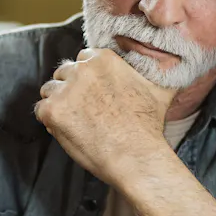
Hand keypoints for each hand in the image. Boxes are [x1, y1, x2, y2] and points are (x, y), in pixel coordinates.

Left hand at [34, 48, 176, 181]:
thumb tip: (175, 59)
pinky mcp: (53, 111)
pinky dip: (51, 122)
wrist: (136, 157)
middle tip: (85, 111)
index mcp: (103, 59)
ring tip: (78, 123)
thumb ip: (163, 70)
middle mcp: (82, 69)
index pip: (83, 59)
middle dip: (70, 90)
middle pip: (63, 73)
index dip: (87, 78)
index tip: (94, 94)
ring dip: (59, 105)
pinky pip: (41, 111)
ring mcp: (65, 90)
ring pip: (49, 91)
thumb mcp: (161, 89)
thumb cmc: (148, 126)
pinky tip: (70, 132)